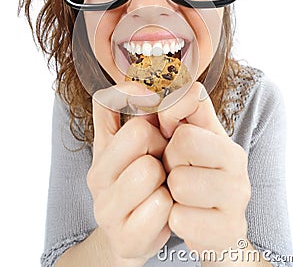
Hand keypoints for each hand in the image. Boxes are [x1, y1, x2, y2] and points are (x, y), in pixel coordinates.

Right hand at [87, 82, 172, 265]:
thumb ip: (126, 112)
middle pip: (140, 133)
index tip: (153, 105)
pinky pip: (160, 208)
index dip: (142, 104)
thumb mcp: (131, 143)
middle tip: (161, 160)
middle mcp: (96, 176)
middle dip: (160, 144)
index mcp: (101, 150)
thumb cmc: (141, 180)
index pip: (115, 103)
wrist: (134, 233)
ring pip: (150, 171)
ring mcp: (106, 209)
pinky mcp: (124, 237)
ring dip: (165, 179)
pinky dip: (168, 208)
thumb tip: (134, 82)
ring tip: (161, 187)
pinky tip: (162, 211)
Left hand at [159, 82, 250, 255]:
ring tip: (182, 195)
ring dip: (171, 193)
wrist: (207, 226)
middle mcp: (237, 162)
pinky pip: (181, 220)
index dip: (168, 121)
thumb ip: (171, 109)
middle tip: (175, 171)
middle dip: (169, 162)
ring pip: (180, 185)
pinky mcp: (231, 229)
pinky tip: (187, 217)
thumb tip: (155, 88)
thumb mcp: (180, 137)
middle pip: (182, 145)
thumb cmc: (188, 175)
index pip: (188, 114)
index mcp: (222, 136)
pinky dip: (176, 220)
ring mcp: (238, 196)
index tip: (167, 133)